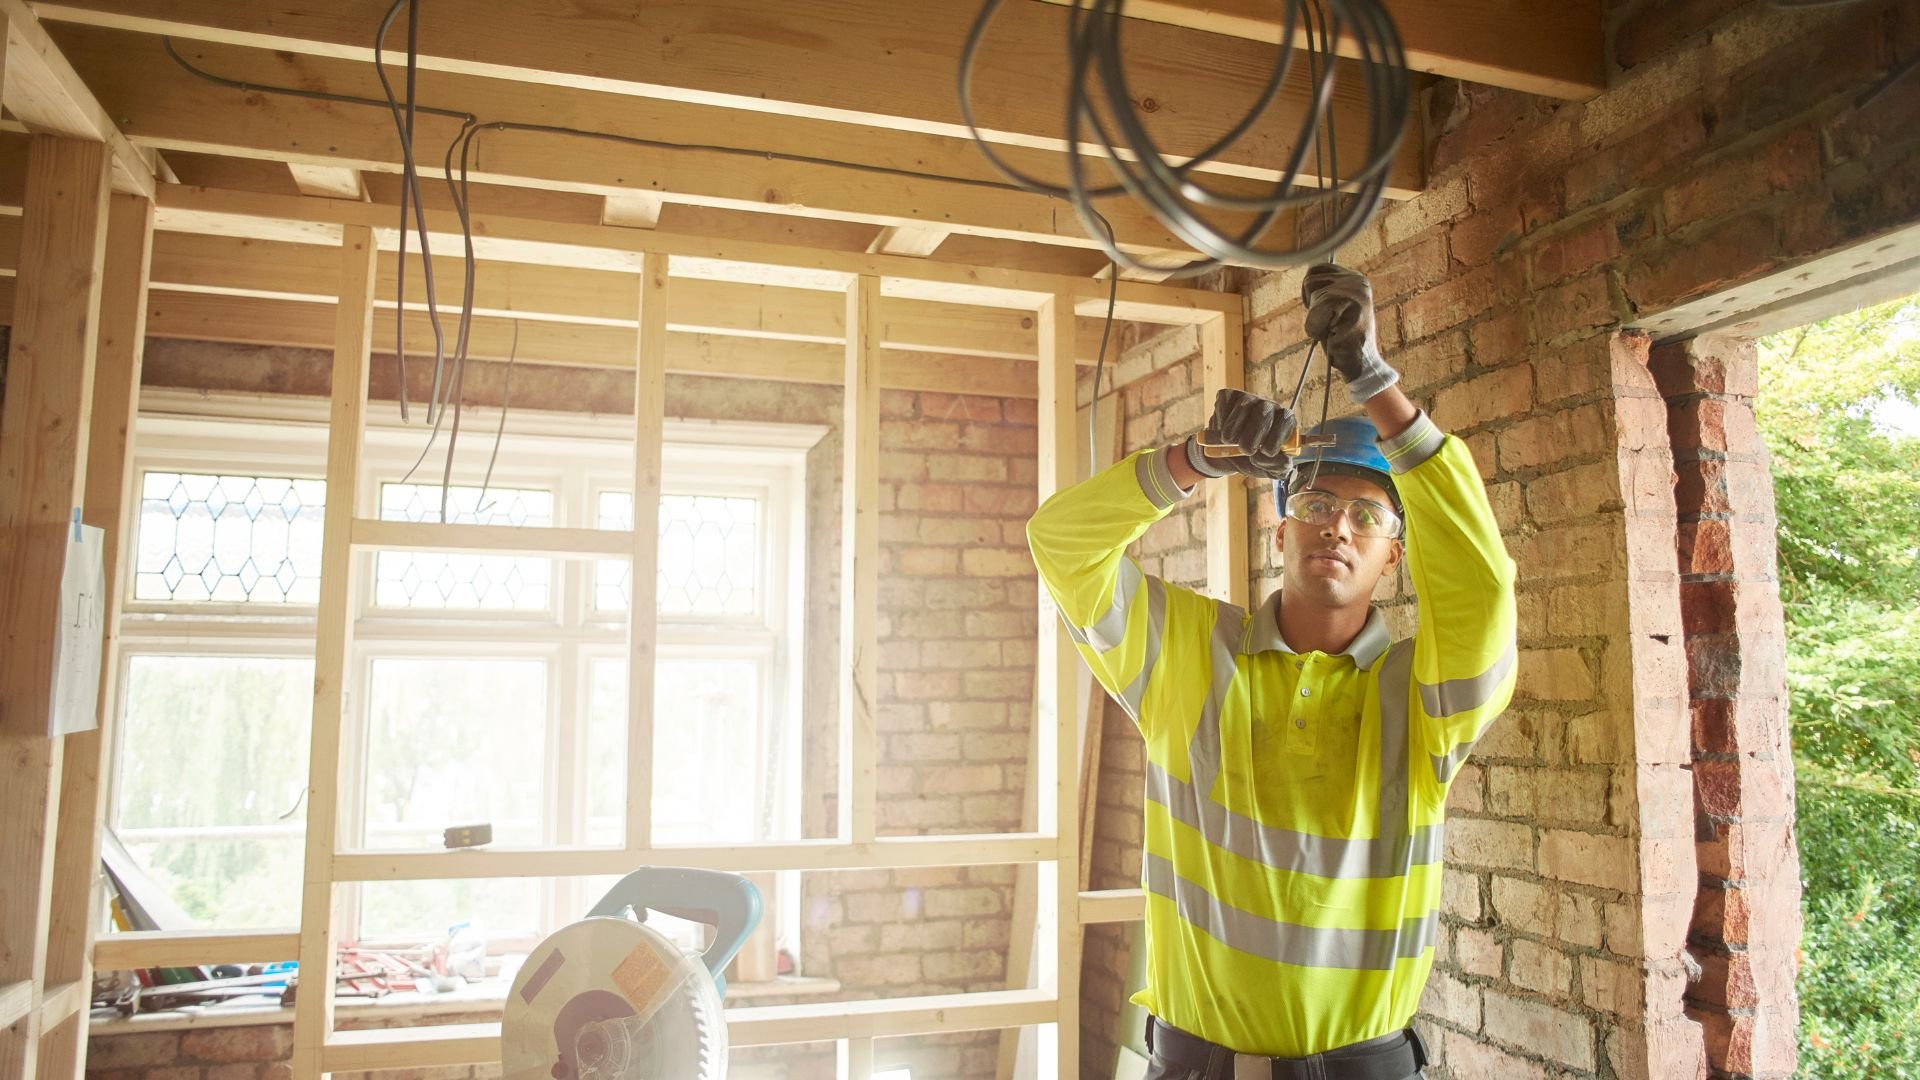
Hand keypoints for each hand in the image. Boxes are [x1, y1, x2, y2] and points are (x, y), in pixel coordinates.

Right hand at [1184, 388, 1295, 479]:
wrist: (1224, 458)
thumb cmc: (1251, 461)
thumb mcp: (1267, 470)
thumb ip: (1278, 467)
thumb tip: (1282, 459)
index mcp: (1283, 424)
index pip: (1286, 420)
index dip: (1277, 436)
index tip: (1266, 452)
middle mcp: (1269, 407)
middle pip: (1265, 412)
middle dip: (1254, 433)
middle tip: (1245, 450)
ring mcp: (1249, 399)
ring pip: (1245, 406)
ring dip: (1234, 427)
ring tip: (1228, 441)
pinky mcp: (1230, 396)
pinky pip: (1226, 402)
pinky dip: (1220, 418)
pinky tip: (1220, 429)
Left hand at [1302, 264, 1399, 402]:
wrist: (1361, 364)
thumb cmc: (1341, 338)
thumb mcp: (1333, 307)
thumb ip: (1325, 289)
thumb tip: (1308, 273)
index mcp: (1355, 278)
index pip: (1316, 269)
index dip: (1310, 291)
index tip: (1323, 310)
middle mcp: (1358, 280)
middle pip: (1310, 280)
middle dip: (1312, 304)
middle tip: (1330, 323)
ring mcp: (1356, 291)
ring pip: (1313, 295)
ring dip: (1315, 318)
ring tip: (1333, 329)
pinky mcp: (1351, 305)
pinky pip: (1315, 312)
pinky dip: (1315, 327)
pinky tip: (1332, 335)